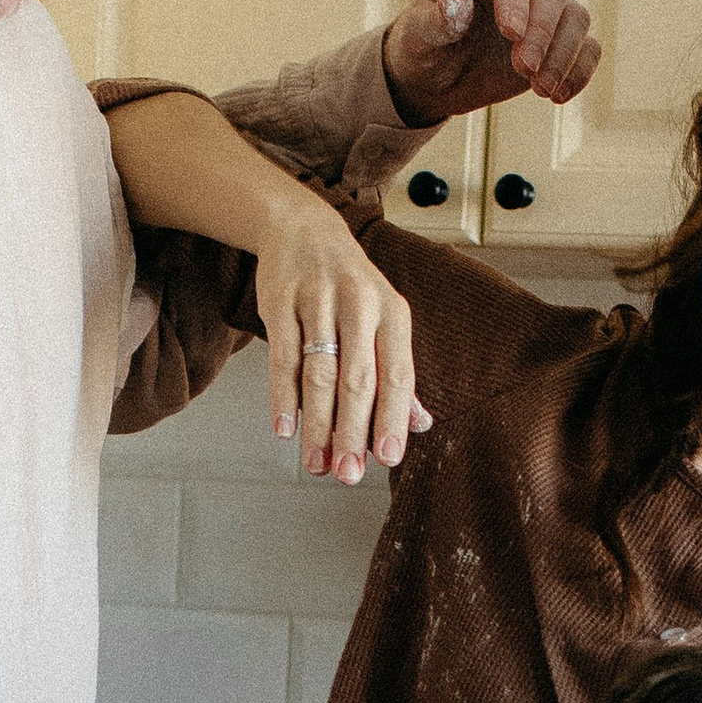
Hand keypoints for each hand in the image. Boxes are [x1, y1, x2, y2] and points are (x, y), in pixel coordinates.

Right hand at [255, 188, 430, 482]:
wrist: (302, 229)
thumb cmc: (349, 287)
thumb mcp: (384, 319)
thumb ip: (398, 372)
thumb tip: (420, 424)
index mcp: (392, 312)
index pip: (397, 373)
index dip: (392, 418)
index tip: (387, 459)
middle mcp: (359, 304)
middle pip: (357, 380)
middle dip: (352, 433)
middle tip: (349, 474)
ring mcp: (317, 301)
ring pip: (319, 373)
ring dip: (317, 425)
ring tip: (317, 464)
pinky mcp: (281, 301)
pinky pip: (282, 356)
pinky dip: (283, 396)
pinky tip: (285, 428)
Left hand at [382, 0, 598, 129]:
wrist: (435, 78)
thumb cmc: (421, 47)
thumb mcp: (417, 36)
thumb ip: (436, 18)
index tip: (510, 34)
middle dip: (542, 32)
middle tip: (524, 71)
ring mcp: (542, 8)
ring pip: (576, 17)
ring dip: (563, 56)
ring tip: (540, 90)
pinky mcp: (558, 41)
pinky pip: (587, 48)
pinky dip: (579, 72)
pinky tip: (558, 96)